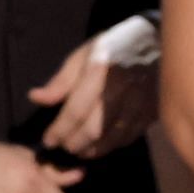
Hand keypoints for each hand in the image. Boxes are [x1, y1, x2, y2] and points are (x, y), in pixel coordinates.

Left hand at [28, 17, 159, 158]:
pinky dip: (112, 146)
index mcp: (100, 72)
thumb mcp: (84, 54)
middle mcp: (121, 91)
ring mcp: (139, 103)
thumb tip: (36, 98)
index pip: (75, 110)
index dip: (59, 130)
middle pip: (93, 130)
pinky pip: (129, 137)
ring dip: (92, 150)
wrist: (157, 41)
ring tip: (79, 150)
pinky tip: (102, 145)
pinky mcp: (152, 112)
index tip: (48, 140)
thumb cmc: (115, 46)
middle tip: (63, 147)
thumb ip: (61, 80)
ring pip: (112, 139)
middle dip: (73, 144)